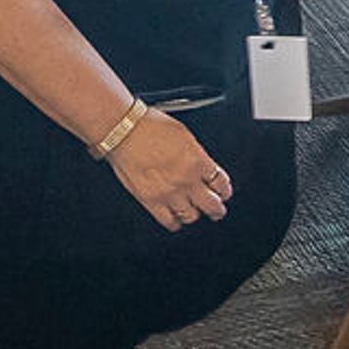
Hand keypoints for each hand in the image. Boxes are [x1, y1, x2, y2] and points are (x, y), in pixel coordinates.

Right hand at [107, 108, 232, 229]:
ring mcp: (169, 192)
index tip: (223, 192)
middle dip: (217, 208)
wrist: (124, 130)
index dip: (224, 190)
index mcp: (198, 161)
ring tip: (194, 212)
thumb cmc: (149, 126)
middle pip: (212, 204)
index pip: (221, 183)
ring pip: (191, 216)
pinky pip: (169, 221)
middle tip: (217, 209)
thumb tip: (203, 167)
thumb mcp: (184, 135)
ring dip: (195, 214)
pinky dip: (175, 222)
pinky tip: (176, 219)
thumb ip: (196, 155)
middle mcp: (187, 180)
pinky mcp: (151, 200)